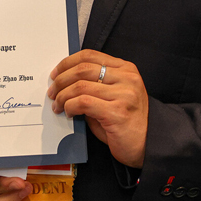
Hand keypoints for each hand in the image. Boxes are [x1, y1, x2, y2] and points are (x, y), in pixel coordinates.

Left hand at [49, 50, 148, 167]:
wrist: (148, 144)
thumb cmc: (126, 122)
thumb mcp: (113, 96)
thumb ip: (94, 85)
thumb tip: (64, 83)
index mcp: (126, 69)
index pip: (90, 56)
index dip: (68, 62)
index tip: (55, 73)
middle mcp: (127, 79)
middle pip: (83, 69)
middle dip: (61, 80)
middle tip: (52, 92)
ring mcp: (124, 95)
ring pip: (80, 86)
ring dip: (63, 96)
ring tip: (57, 105)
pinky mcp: (117, 113)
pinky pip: (84, 103)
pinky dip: (70, 106)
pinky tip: (69, 113)